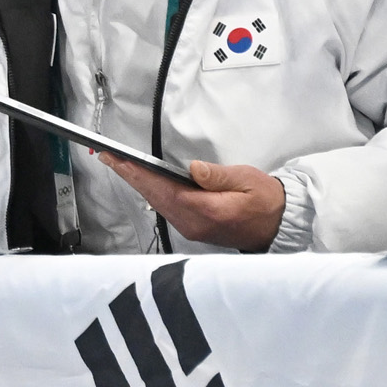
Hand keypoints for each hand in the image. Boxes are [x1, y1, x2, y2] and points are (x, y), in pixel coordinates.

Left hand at [102, 156, 286, 252]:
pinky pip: (166, 208)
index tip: (119, 160)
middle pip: (155, 197)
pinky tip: (142, 181)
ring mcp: (192, 229)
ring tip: (119, 165)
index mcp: (207, 211)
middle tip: (108, 157)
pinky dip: (151, 193)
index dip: (139, 174)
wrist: (279, 226)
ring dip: (138, 184)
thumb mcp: (247, 180)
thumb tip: (194, 169)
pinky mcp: (194, 229)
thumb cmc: (265, 200)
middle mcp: (194, 224)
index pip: (165, 190)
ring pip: (158, 204)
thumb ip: (218, 176)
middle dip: (130, 176)